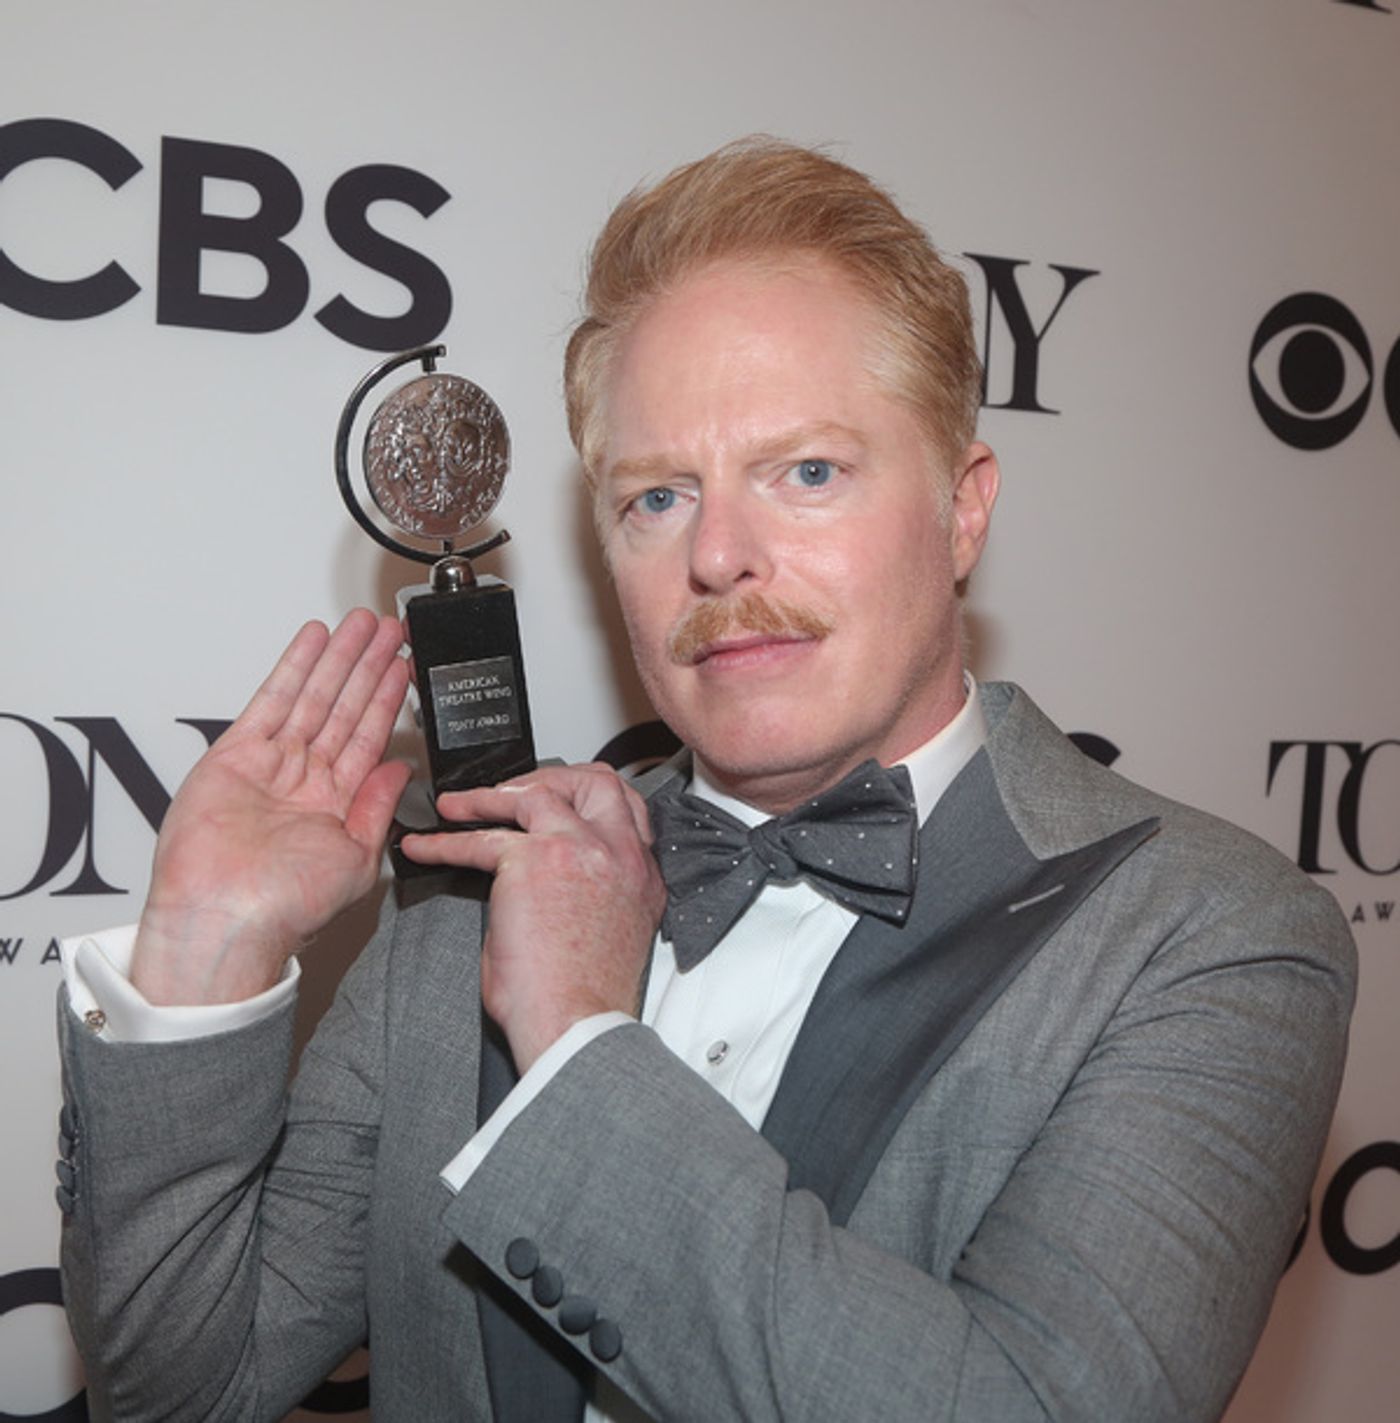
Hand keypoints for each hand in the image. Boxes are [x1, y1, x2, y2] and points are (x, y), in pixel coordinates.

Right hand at [131, 610, 411, 1005]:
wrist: (227, 920)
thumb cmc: (287, 909)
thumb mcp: (357, 858)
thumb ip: (377, 807)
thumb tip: (399, 769)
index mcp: (335, 805)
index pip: (368, 736)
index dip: (387, 698)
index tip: (403, 666)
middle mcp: (304, 781)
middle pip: (344, 707)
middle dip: (368, 666)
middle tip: (389, 629)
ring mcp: (271, 765)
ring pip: (314, 696)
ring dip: (339, 658)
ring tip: (361, 623)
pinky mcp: (235, 755)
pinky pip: (271, 700)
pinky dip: (294, 668)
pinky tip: (313, 641)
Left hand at [400, 764, 665, 1071]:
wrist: (577, 1025)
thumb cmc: (585, 998)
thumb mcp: (602, 933)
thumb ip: (582, 895)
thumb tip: (537, 886)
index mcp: (640, 877)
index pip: (627, 813)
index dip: (589, 802)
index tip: (560, 806)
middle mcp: (618, 856)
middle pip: (594, 782)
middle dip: (550, 778)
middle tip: (513, 793)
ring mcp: (579, 849)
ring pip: (536, 792)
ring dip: (490, 796)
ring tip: (457, 806)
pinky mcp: (533, 862)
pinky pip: (481, 837)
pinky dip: (446, 840)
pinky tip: (426, 847)